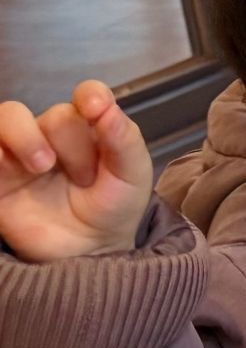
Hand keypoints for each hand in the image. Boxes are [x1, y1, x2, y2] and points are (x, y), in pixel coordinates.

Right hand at [0, 81, 152, 263]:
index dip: (91, 94)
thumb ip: (124, 140)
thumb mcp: (131, 175)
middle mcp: (54, 135)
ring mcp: (22, 155)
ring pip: (8, 118)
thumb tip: (109, 109)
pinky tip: (10, 168)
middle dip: (74, 143)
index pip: (87, 95)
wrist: (90, 252)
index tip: (95, 107)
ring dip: (25, 136)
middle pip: (56, 115)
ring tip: (42, 166)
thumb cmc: (115, 206)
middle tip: (85, 177)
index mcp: (92, 128)